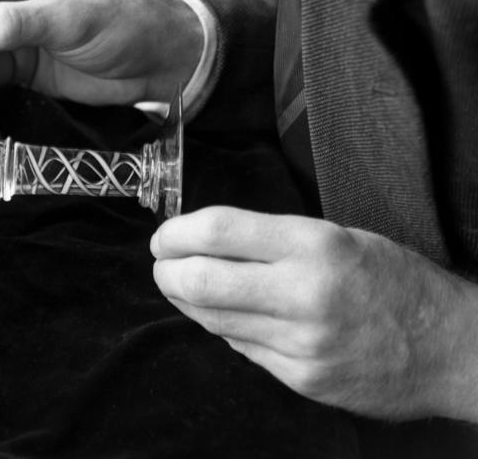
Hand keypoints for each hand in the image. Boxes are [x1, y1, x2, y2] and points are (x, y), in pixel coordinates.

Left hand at [151, 206, 477, 421]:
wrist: (448, 347)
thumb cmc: (391, 279)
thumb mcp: (335, 235)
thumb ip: (270, 238)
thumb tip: (203, 241)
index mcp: (313, 245)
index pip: (219, 230)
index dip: (177, 232)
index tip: (164, 235)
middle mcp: (304, 294)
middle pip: (203, 280)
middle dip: (167, 270)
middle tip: (161, 262)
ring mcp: (302, 343)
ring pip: (214, 319)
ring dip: (186, 300)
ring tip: (182, 284)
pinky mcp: (302, 379)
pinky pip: (242, 347)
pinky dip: (224, 327)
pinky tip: (227, 314)